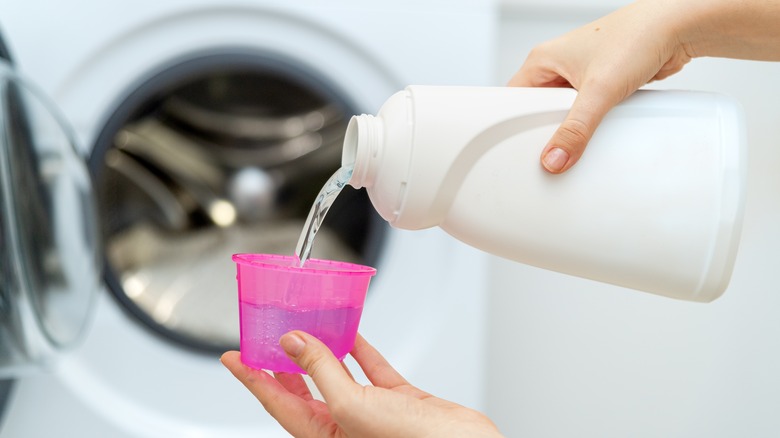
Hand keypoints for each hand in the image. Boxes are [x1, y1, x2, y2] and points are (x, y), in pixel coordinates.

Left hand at [221, 332, 502, 437]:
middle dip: (281, 363)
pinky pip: (371, 369)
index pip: (276, 401)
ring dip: (322, 348)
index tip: (232, 357)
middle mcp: (343, 423)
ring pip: (337, 374)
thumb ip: (321, 371)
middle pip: (302, 388)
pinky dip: (360, 348)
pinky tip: (350, 332)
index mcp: (323, 434)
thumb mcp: (352, 406)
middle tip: (263, 338)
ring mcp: (371, 411)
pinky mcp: (397, 399)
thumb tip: (292, 343)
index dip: (252, 378)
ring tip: (304, 326)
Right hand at [509, 0, 692, 172]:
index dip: (515, 125)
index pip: (514, 99)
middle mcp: (558, 66)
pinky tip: (597, 129)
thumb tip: (555, 157)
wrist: (677, 28)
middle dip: (547, 129)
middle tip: (554, 145)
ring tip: (578, 135)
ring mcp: (580, 75)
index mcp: (543, 59)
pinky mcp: (601, 84)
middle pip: (538, 110)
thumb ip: (576, 130)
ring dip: (572, 126)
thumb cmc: (637, 36)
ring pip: (564, 113)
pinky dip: (591, 123)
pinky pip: (585, 112)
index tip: (522, 147)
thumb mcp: (599, 91)